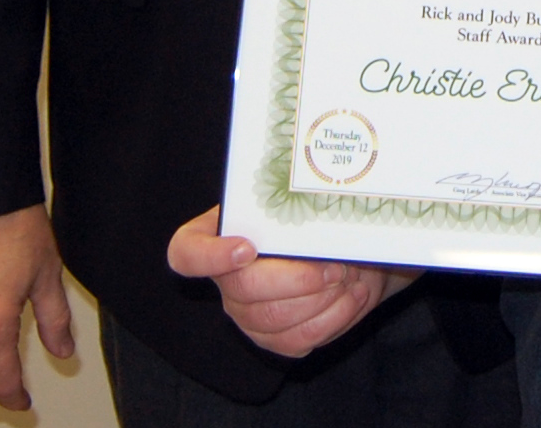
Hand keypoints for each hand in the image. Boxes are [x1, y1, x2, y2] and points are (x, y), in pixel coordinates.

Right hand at [167, 207, 418, 357]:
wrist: (343, 248)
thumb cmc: (313, 216)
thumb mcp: (301, 200)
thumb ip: (297, 202)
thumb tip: (317, 204)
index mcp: (217, 236)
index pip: (187, 253)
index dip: (209, 256)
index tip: (248, 248)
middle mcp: (224, 280)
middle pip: (243, 290)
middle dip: (296, 279)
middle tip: (335, 266)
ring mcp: (246, 313)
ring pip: (274, 318)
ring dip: (321, 299)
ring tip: (350, 276)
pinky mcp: (273, 338)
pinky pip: (297, 340)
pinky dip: (333, 318)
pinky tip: (354, 295)